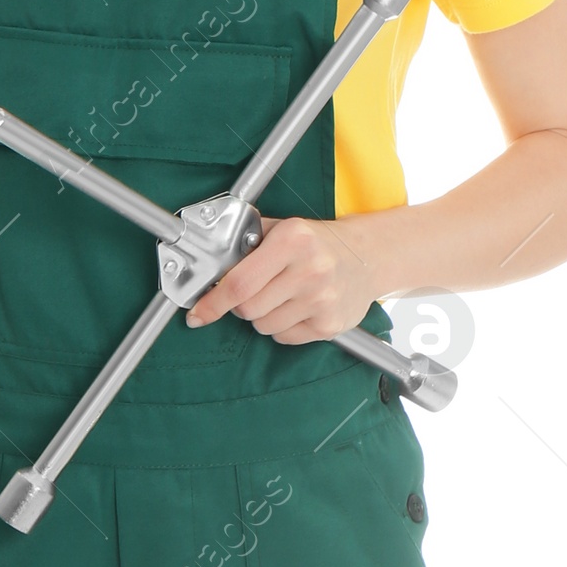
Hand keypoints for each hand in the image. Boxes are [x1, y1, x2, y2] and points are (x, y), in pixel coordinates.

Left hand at [184, 214, 377, 342]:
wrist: (368, 256)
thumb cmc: (317, 243)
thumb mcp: (284, 229)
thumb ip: (246, 242)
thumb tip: (207, 266)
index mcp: (293, 240)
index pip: (239, 282)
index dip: (213, 302)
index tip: (198, 313)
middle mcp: (310, 269)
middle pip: (248, 308)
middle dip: (241, 304)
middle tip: (256, 290)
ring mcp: (322, 300)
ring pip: (263, 326)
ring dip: (263, 316)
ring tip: (282, 296)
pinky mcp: (330, 324)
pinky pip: (284, 337)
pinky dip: (283, 327)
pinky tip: (298, 308)